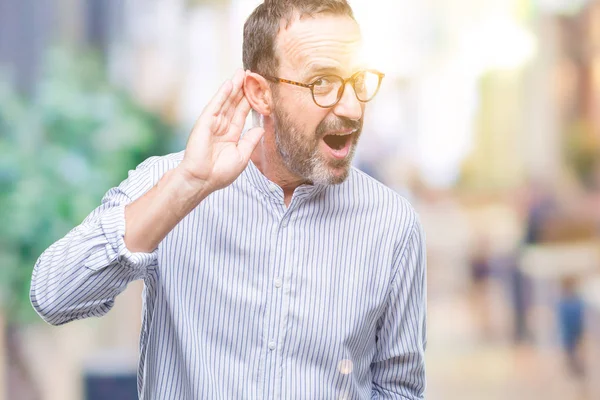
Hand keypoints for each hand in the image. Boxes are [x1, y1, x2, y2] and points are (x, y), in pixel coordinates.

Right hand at [177, 69, 263, 192]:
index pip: (242, 114)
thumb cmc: (220, 173)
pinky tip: (229, 84)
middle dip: (242, 89)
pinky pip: (215, 105)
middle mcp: (222, 127)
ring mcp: (213, 123)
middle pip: (234, 104)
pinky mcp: (205, 122)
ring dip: (233, 86)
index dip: (250, 101)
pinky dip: (222, 94)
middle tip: (250, 74)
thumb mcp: (242, 156)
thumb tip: (261, 129)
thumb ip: (250, 140)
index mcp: (231, 135)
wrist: (203, 180)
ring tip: (241, 72)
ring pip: (226, 101)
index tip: (258, 90)